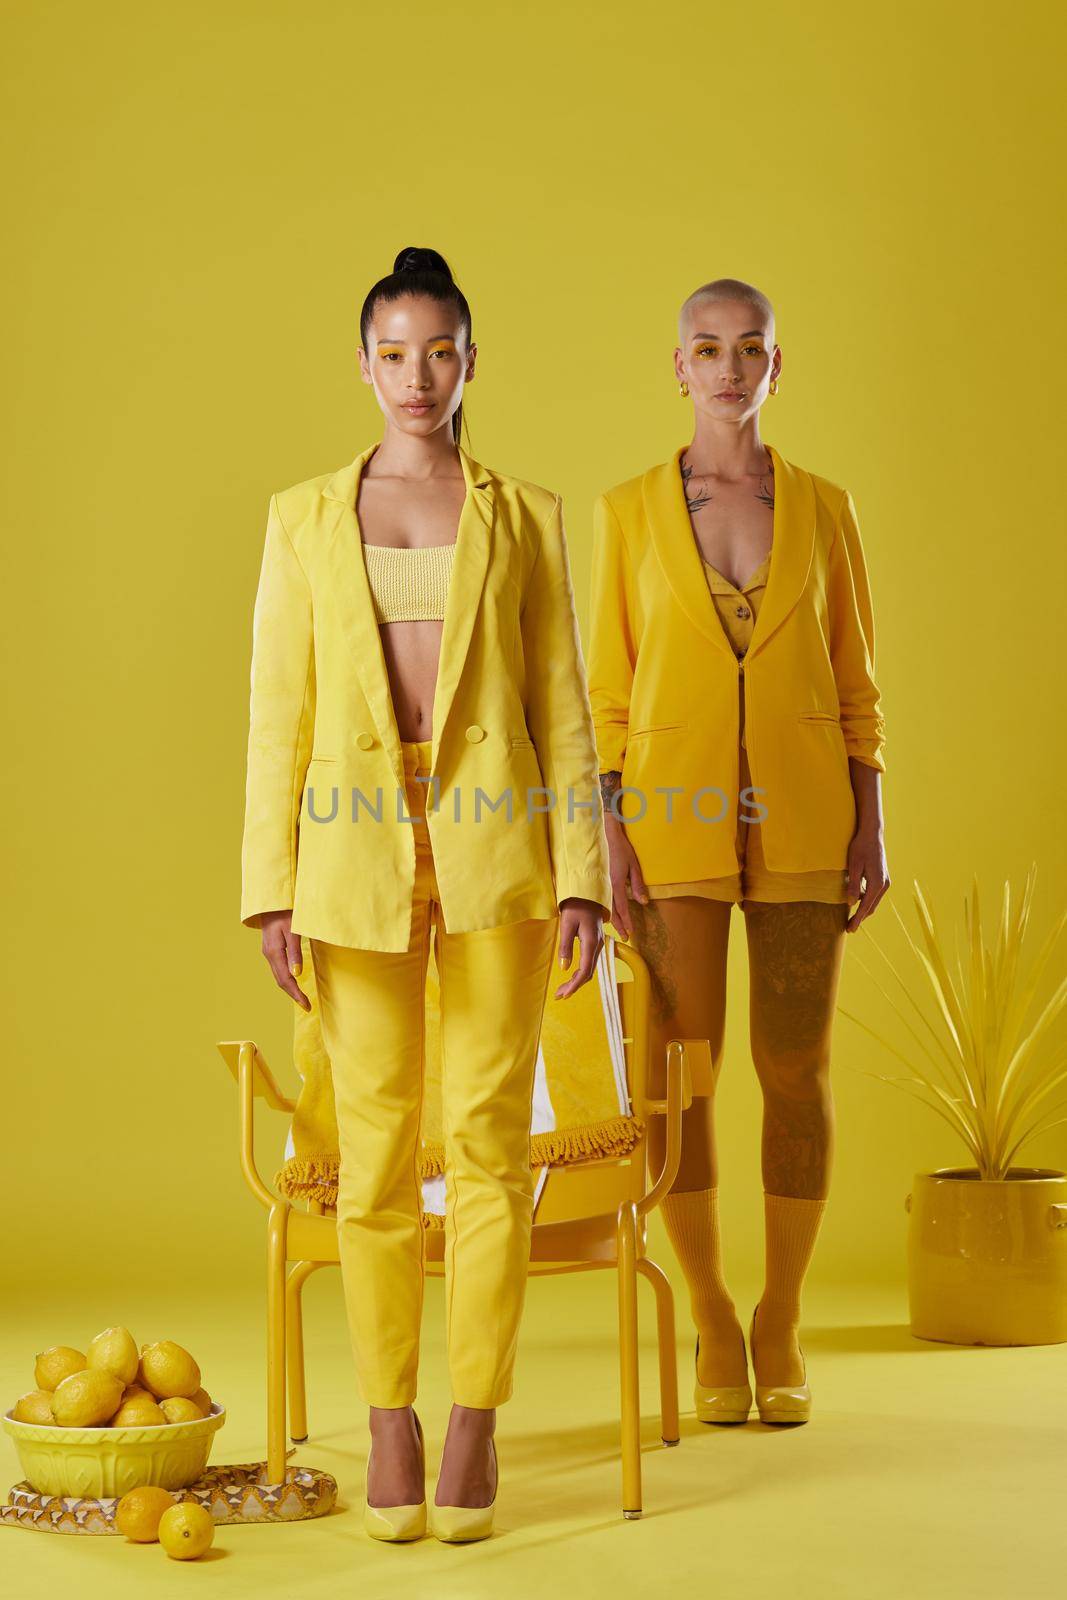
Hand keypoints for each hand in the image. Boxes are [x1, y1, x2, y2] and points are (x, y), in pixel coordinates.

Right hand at [259, 910, 310, 1009]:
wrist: (271, 901)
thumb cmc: (285, 912)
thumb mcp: (293, 930)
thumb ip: (294, 952)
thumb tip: (297, 974)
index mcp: (274, 952)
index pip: (285, 979)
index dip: (296, 994)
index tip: (306, 1005)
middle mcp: (269, 954)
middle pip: (280, 980)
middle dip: (293, 994)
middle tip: (306, 1005)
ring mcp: (268, 952)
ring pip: (278, 975)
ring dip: (289, 987)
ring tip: (301, 997)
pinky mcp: (271, 948)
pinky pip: (278, 968)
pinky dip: (286, 978)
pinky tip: (293, 980)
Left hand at [555, 899, 604, 998]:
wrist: (588, 892)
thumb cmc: (576, 906)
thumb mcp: (566, 924)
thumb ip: (566, 946)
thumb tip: (564, 967)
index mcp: (591, 942)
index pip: (584, 971)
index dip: (574, 985)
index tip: (563, 994)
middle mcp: (598, 946)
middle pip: (588, 973)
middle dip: (574, 986)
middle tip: (559, 995)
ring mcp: (599, 944)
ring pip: (590, 968)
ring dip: (577, 980)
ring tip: (563, 989)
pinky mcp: (596, 942)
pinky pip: (590, 962)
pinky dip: (581, 972)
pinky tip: (572, 976)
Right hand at [604, 818, 647, 940]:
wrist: (602, 834)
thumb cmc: (620, 848)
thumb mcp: (633, 865)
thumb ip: (638, 884)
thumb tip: (644, 902)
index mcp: (616, 883)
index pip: (622, 908)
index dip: (626, 922)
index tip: (630, 933)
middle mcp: (606, 886)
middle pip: (612, 911)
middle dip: (619, 925)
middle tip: (624, 937)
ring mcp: (599, 884)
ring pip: (604, 906)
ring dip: (611, 918)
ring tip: (616, 928)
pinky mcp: (595, 881)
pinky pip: (599, 898)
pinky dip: (603, 908)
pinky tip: (605, 913)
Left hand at [845, 825, 889, 932]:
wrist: (872, 834)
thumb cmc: (860, 848)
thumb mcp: (853, 866)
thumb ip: (853, 885)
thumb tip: (851, 903)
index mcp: (877, 884)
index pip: (865, 907)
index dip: (857, 919)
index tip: (850, 929)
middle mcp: (884, 885)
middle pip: (871, 907)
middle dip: (860, 918)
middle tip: (849, 927)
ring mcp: (885, 881)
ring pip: (873, 901)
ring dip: (864, 909)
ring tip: (851, 917)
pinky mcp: (883, 877)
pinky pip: (874, 894)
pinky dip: (866, 900)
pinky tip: (857, 900)